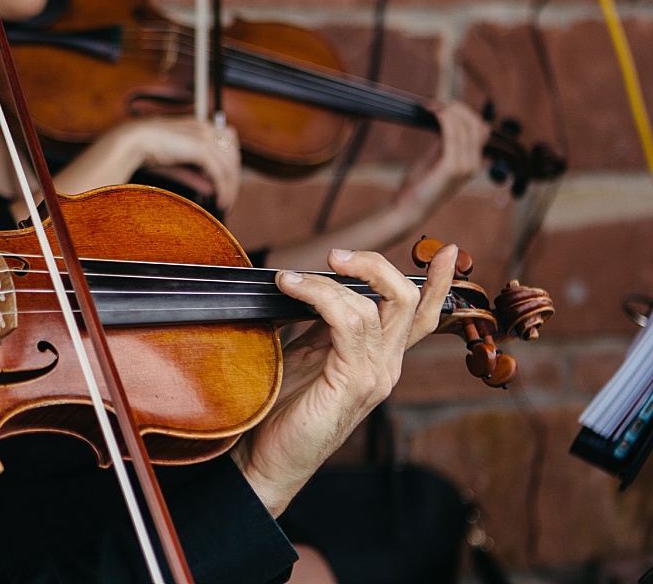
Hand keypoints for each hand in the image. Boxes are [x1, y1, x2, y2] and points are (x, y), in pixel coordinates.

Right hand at [110, 116, 241, 209]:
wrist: (131, 141)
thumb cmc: (145, 151)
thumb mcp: (175, 164)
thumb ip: (194, 174)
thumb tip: (211, 190)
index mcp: (198, 125)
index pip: (228, 140)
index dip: (230, 162)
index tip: (227, 181)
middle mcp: (205, 128)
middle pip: (233, 154)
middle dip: (233, 177)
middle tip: (228, 197)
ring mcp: (204, 137)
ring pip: (229, 166)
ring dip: (231, 187)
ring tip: (225, 204)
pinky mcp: (202, 148)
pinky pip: (220, 173)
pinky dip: (224, 190)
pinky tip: (220, 201)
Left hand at [228, 244, 457, 515]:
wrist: (263, 459)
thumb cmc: (280, 409)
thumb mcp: (308, 353)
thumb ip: (324, 323)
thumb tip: (317, 283)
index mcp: (379, 358)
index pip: (420, 315)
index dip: (435, 282)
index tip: (446, 249)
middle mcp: (386, 366)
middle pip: (408, 301)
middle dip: (376, 265)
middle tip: (335, 255)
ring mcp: (374, 376)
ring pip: (380, 306)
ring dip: (330, 280)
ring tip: (291, 278)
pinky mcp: (354, 383)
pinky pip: (349, 322)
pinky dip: (319, 295)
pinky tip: (291, 289)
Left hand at [393, 102, 489, 220]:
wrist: (407, 209)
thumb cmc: (418, 186)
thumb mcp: (435, 158)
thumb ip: (444, 142)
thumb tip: (446, 120)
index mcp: (471, 161)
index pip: (479, 128)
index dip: (463, 112)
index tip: (441, 104)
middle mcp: (473, 164)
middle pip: (476, 124)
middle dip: (457, 108)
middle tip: (435, 102)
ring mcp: (466, 167)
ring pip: (466, 127)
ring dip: (449, 111)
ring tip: (431, 105)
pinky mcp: (452, 169)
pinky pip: (453, 136)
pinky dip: (445, 120)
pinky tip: (434, 113)